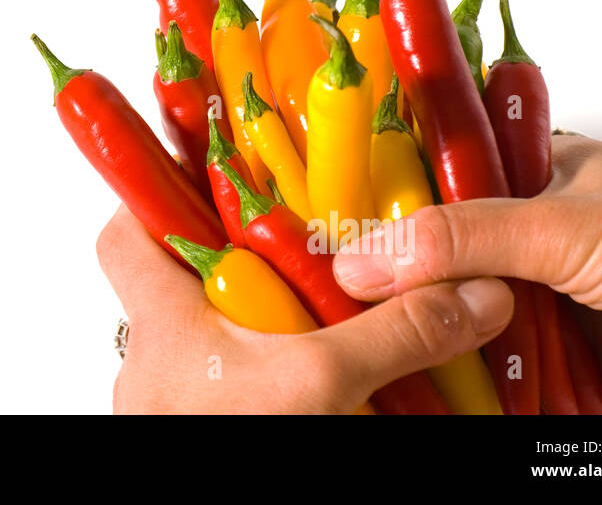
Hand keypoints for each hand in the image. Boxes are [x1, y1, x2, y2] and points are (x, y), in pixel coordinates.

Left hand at [97, 204, 513, 412]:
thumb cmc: (230, 443)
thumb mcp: (318, 384)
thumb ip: (393, 333)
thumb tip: (475, 293)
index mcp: (162, 314)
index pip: (127, 228)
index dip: (154, 186)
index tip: (204, 157)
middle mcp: (160, 352)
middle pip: (180, 273)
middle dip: (239, 250)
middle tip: (295, 229)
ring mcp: (179, 394)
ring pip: (213, 329)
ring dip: (264, 311)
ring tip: (326, 294)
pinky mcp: (210, 420)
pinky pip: (234, 376)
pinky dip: (274, 364)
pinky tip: (324, 367)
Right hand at [334, 135, 601, 412]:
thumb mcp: (567, 225)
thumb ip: (464, 236)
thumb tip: (368, 257)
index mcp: (534, 174)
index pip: (437, 167)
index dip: (381, 183)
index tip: (324, 202)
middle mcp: (527, 237)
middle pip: (431, 248)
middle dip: (384, 265)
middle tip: (324, 273)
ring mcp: (529, 303)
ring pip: (444, 311)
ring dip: (408, 324)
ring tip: (347, 326)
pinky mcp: (536, 369)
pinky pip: (469, 372)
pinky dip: (438, 379)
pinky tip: (397, 374)